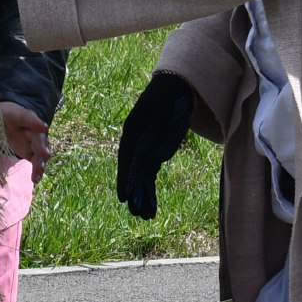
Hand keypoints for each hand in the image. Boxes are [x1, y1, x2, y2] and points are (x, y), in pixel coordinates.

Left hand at [0, 101, 50, 174]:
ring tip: (39, 170)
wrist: (9, 121)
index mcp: (19, 116)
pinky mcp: (32, 153)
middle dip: (42, 146)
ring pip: (40, 151)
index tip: (43, 127)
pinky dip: (37, 171)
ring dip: (41, 161)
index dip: (35, 122)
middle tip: (45, 154)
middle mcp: (30, 129)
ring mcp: (33, 141)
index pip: (28, 117)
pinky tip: (35, 180)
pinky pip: (37, 162)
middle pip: (38, 137)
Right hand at [115, 71, 197, 219]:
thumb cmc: (169, 96)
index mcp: (133, 131)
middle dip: (136, 194)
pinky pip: (151, 173)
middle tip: (138, 215)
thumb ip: (156, 132)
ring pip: (143, 176)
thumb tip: (150, 158)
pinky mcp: (156, 151)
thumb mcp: (163, 110)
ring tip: (146, 216)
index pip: (127, 159)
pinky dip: (151, 188)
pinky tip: (151, 202)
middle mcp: (136, 143)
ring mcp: (146, 148)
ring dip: (144, 195)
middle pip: (134, 172)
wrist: (176, 86)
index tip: (125, 198)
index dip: (125, 179)